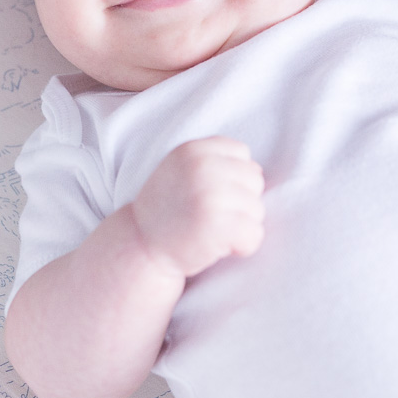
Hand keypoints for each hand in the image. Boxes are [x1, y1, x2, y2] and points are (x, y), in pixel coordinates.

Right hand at [131, 137, 265, 278]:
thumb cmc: (168, 209)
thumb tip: (257, 170)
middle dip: (239, 202)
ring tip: (209, 230)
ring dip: (240, 225)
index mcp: (194, 150)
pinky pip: (255, 234)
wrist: (140, 246)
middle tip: (209, 215)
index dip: (233, 177)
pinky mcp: (218, 226)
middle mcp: (202, 168)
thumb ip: (214, 160)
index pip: (242, 153)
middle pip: (254, 180)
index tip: (210, 194)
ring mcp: (210, 196)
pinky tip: (218, 247)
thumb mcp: (181, 169)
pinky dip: (243, 246)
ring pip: (257, 209)